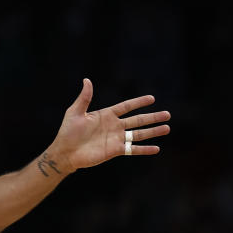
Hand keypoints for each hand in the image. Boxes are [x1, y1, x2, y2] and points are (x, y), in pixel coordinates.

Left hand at [52, 78, 169, 171]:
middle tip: (167, 114)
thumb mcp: (75, 112)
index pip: (126, 107)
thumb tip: (87, 80)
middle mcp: (114, 126)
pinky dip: (144, 149)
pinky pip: (133, 149)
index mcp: (106, 115)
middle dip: (152, 117)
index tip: (152, 98)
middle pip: (137, 120)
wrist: (65, 152)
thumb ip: (84, 98)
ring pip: (138, 134)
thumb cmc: (68, 132)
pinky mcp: (115, 150)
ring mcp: (116, 138)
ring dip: (153, 131)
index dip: (138, 102)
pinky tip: (156, 148)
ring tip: (167, 128)